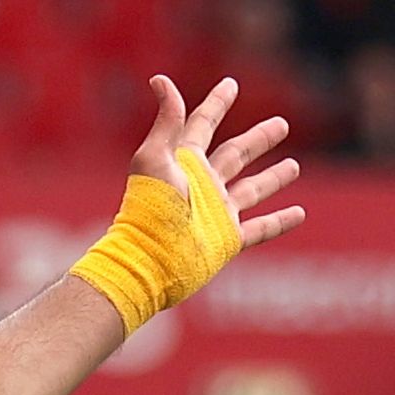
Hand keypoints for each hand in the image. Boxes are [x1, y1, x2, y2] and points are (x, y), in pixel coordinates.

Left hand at [132, 74, 304, 248]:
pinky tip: (300, 213)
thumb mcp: (155, 158)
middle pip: (235, 155)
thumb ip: (166, 121)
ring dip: (272, 178)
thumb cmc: (150, 208)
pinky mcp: (227, 238)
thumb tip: (160, 79)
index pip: (202, 126)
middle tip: (281, 124)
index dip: (215, 104)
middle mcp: (202, 185)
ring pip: (251, 189)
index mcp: (183, 163)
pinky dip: (280, 221)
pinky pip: (260, 228)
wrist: (149, 259)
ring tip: (293, 166)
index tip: (230, 84)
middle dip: (257, 140)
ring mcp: (216, 212)